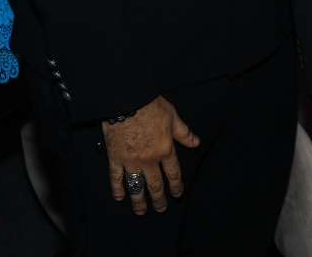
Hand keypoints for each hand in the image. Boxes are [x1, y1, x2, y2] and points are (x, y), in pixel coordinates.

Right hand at [101, 95, 199, 214]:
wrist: (127, 100)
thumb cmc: (151, 105)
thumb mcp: (172, 116)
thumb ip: (183, 133)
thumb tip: (196, 143)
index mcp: (165, 150)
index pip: (173, 173)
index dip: (176, 186)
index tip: (176, 194)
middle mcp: (150, 160)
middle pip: (156, 185)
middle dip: (159, 199)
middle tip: (161, 209)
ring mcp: (132, 161)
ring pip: (137, 186)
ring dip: (140, 201)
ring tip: (141, 211)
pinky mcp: (116, 158)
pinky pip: (116, 177)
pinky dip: (117, 189)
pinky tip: (119, 198)